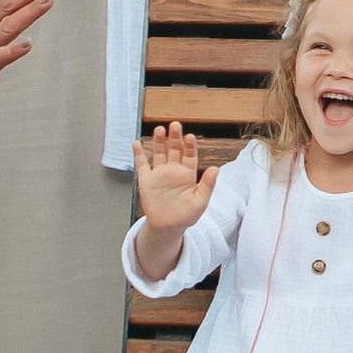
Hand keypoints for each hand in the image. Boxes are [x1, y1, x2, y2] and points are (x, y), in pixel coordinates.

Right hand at [136, 121, 218, 235]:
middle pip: (174, 149)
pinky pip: (142, 165)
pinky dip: (138, 154)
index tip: (190, 137)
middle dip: (174, 137)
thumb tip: (215, 169)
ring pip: (159, 153)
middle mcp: (173, 170)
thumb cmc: (186, 216)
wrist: (168, 227)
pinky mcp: (146, 180)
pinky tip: (137, 143)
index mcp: (188, 174)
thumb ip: (208, 186)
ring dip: (159, 141)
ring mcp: (159, 174)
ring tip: (159, 130)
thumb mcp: (200, 203)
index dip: (190, 146)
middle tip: (175, 125)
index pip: (190, 155)